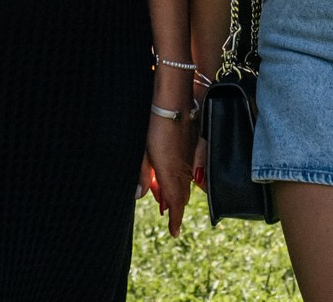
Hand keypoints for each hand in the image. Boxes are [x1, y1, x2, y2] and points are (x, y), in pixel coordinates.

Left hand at [142, 112, 193, 234]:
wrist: (175, 99)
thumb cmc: (155, 122)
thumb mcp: (144, 150)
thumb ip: (142, 173)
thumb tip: (139, 195)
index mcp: (170, 172)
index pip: (175, 204)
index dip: (175, 220)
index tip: (174, 232)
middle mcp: (184, 168)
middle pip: (182, 195)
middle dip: (175, 208)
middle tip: (169, 217)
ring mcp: (190, 157)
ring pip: (186, 183)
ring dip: (178, 193)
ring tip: (167, 199)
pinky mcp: (194, 147)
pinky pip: (190, 170)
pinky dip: (182, 178)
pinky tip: (175, 174)